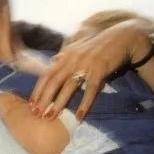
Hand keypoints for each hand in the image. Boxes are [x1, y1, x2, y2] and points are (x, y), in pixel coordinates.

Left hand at [30, 19, 151, 120]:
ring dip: (59, 103)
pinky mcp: (100, 70)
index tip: (30, 104)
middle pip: (54, 82)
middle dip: (44, 99)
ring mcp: (86, 64)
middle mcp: (73, 59)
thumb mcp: (78, 48)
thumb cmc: (98, 45)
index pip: (47, 74)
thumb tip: (51, 63)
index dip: (38, 89)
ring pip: (69, 87)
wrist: (122, 37)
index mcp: (66, 55)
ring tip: (50, 117)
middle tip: (36, 114)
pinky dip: (84, 104)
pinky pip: (90, 90)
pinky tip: (79, 116)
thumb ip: (64, 57)